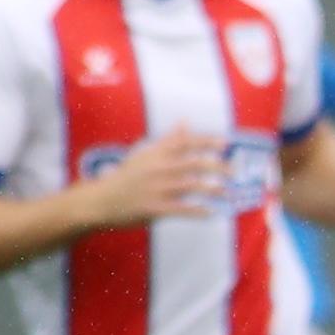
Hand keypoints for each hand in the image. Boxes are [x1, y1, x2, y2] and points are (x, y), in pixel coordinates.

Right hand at [78, 127, 225, 225]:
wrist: (101, 200)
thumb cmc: (126, 177)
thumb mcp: (144, 155)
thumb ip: (168, 140)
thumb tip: (185, 121)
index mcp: (156, 154)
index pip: (186, 143)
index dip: (207, 142)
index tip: (225, 142)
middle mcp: (158, 169)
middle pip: (194, 164)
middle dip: (218, 166)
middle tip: (234, 171)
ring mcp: (156, 189)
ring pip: (192, 186)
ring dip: (213, 190)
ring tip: (227, 193)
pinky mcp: (154, 208)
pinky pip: (182, 210)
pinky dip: (198, 211)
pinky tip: (211, 213)